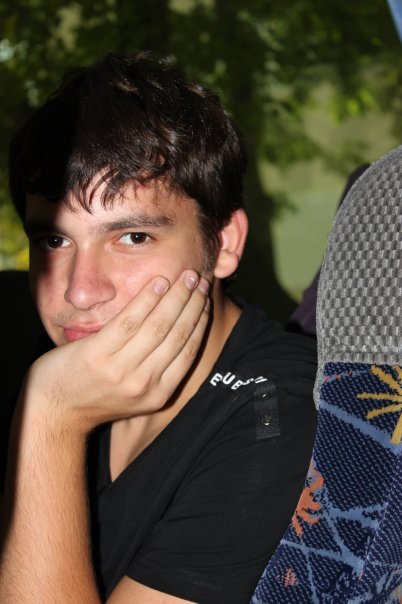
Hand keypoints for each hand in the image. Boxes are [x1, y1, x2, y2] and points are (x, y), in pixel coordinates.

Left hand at [17, 270, 209, 433]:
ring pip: (158, 325)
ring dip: (176, 296)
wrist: (56, 410)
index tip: (206, 300)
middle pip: (178, 334)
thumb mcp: (137, 394)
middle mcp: (144, 385)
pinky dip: (148, 298)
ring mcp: (120, 370)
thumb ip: (159, 371)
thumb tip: (185, 333)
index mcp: (158, 395)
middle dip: (193, 303)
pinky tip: (159, 282)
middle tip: (200, 280)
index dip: (201, 321)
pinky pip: (129, 320)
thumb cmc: (97, 395)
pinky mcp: (98, 355)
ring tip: (186, 276)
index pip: (189, 351)